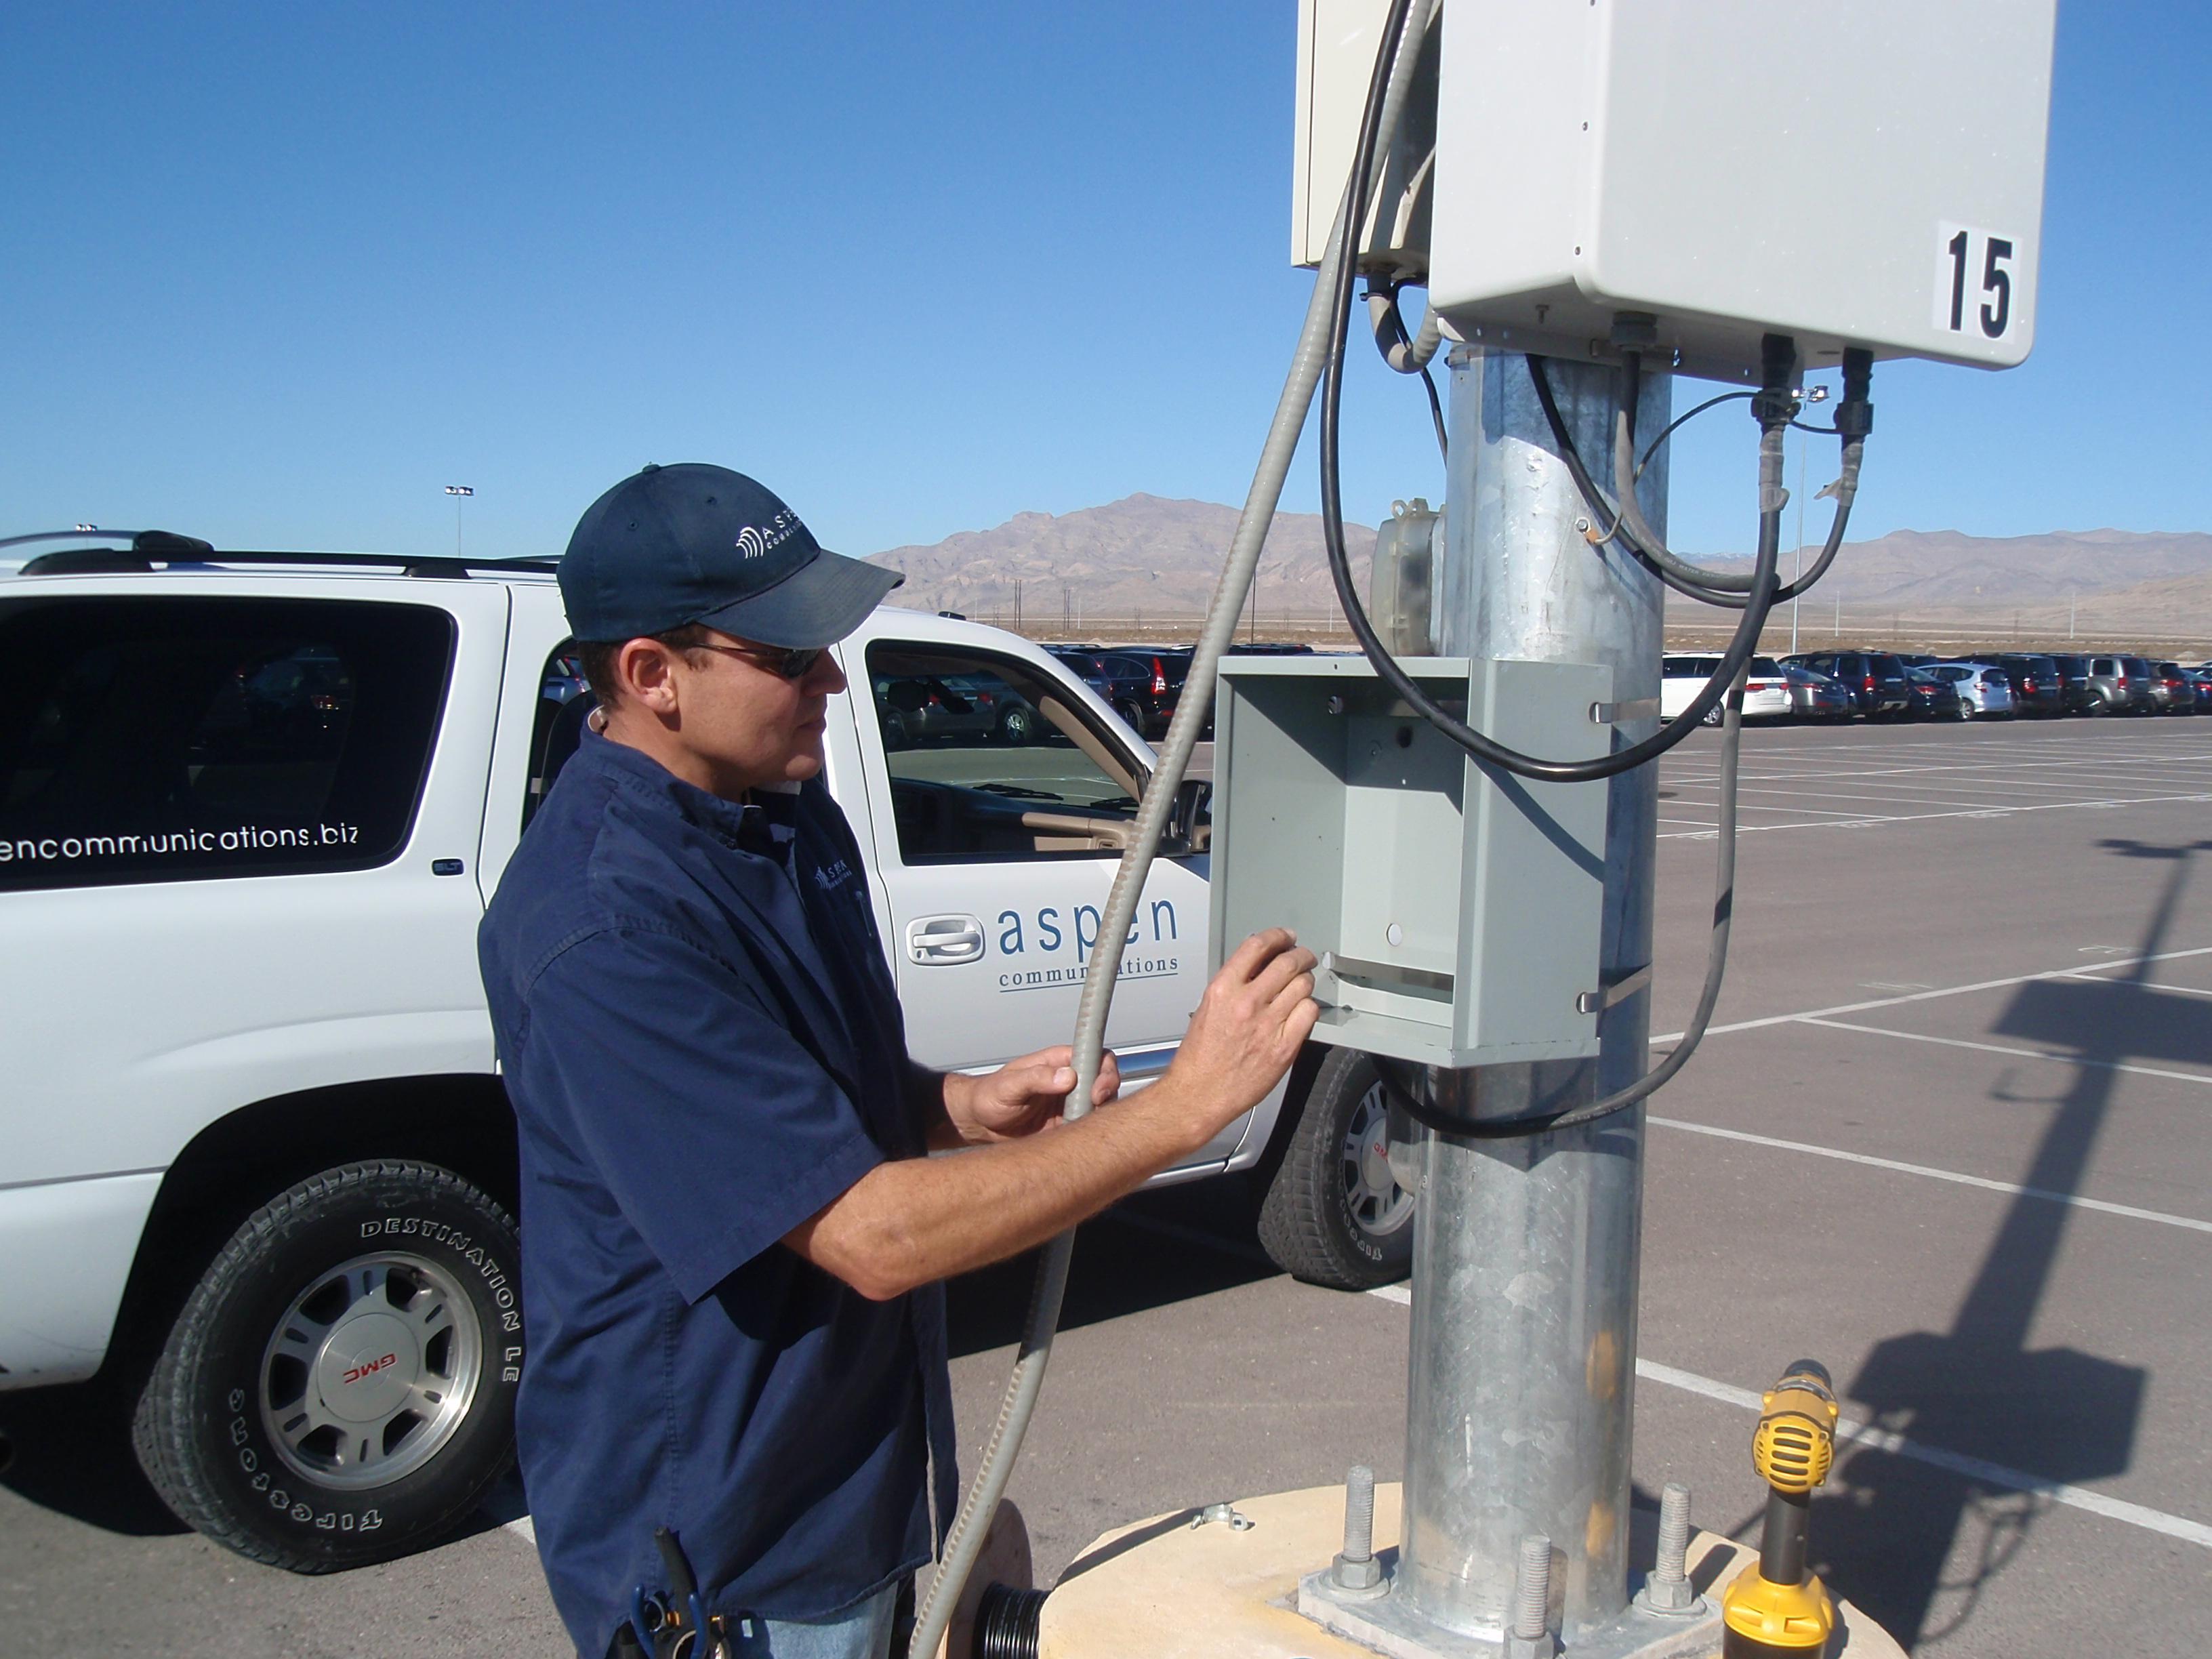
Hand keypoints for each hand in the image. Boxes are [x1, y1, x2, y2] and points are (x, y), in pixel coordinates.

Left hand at [948, 1045, 1122, 1144]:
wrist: (978, 1123)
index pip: (1096, 1057)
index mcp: (1059, 1063)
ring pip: (1101, 1107)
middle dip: (1107, 1096)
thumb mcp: (1009, 1085)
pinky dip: (1088, 1134)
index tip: (1096, 1091)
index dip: (1105, 1071)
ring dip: (1098, 1117)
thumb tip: (1067, 1076)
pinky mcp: (1066, 1125)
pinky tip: (1075, 1140)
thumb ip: (1037, 1078)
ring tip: (1078, 1126)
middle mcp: (1069, 1081)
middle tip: (1093, 1110)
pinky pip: (1087, 1128)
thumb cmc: (989, 1096)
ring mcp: (1070, 1104)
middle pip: (1105, 1082)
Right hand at [1155, 928, 1317, 1152]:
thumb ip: (1234, 985)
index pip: (1257, 946)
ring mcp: (1268, 1025)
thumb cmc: (1200, 1057)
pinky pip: (1310, 1013)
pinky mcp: (1284, 1047)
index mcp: (1223, 989)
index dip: (1277, 936)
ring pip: (1303, 985)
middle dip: (1300, 955)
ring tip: (1302, 984)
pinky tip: (1302, 1010)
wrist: (1200, 1094)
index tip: (1285, 937)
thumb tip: (1259, 967)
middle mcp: (1246, 1003)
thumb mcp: (1208, 1007)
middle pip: (1287, 962)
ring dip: (1306, 980)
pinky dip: (1310, 1007)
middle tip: (1303, 957)